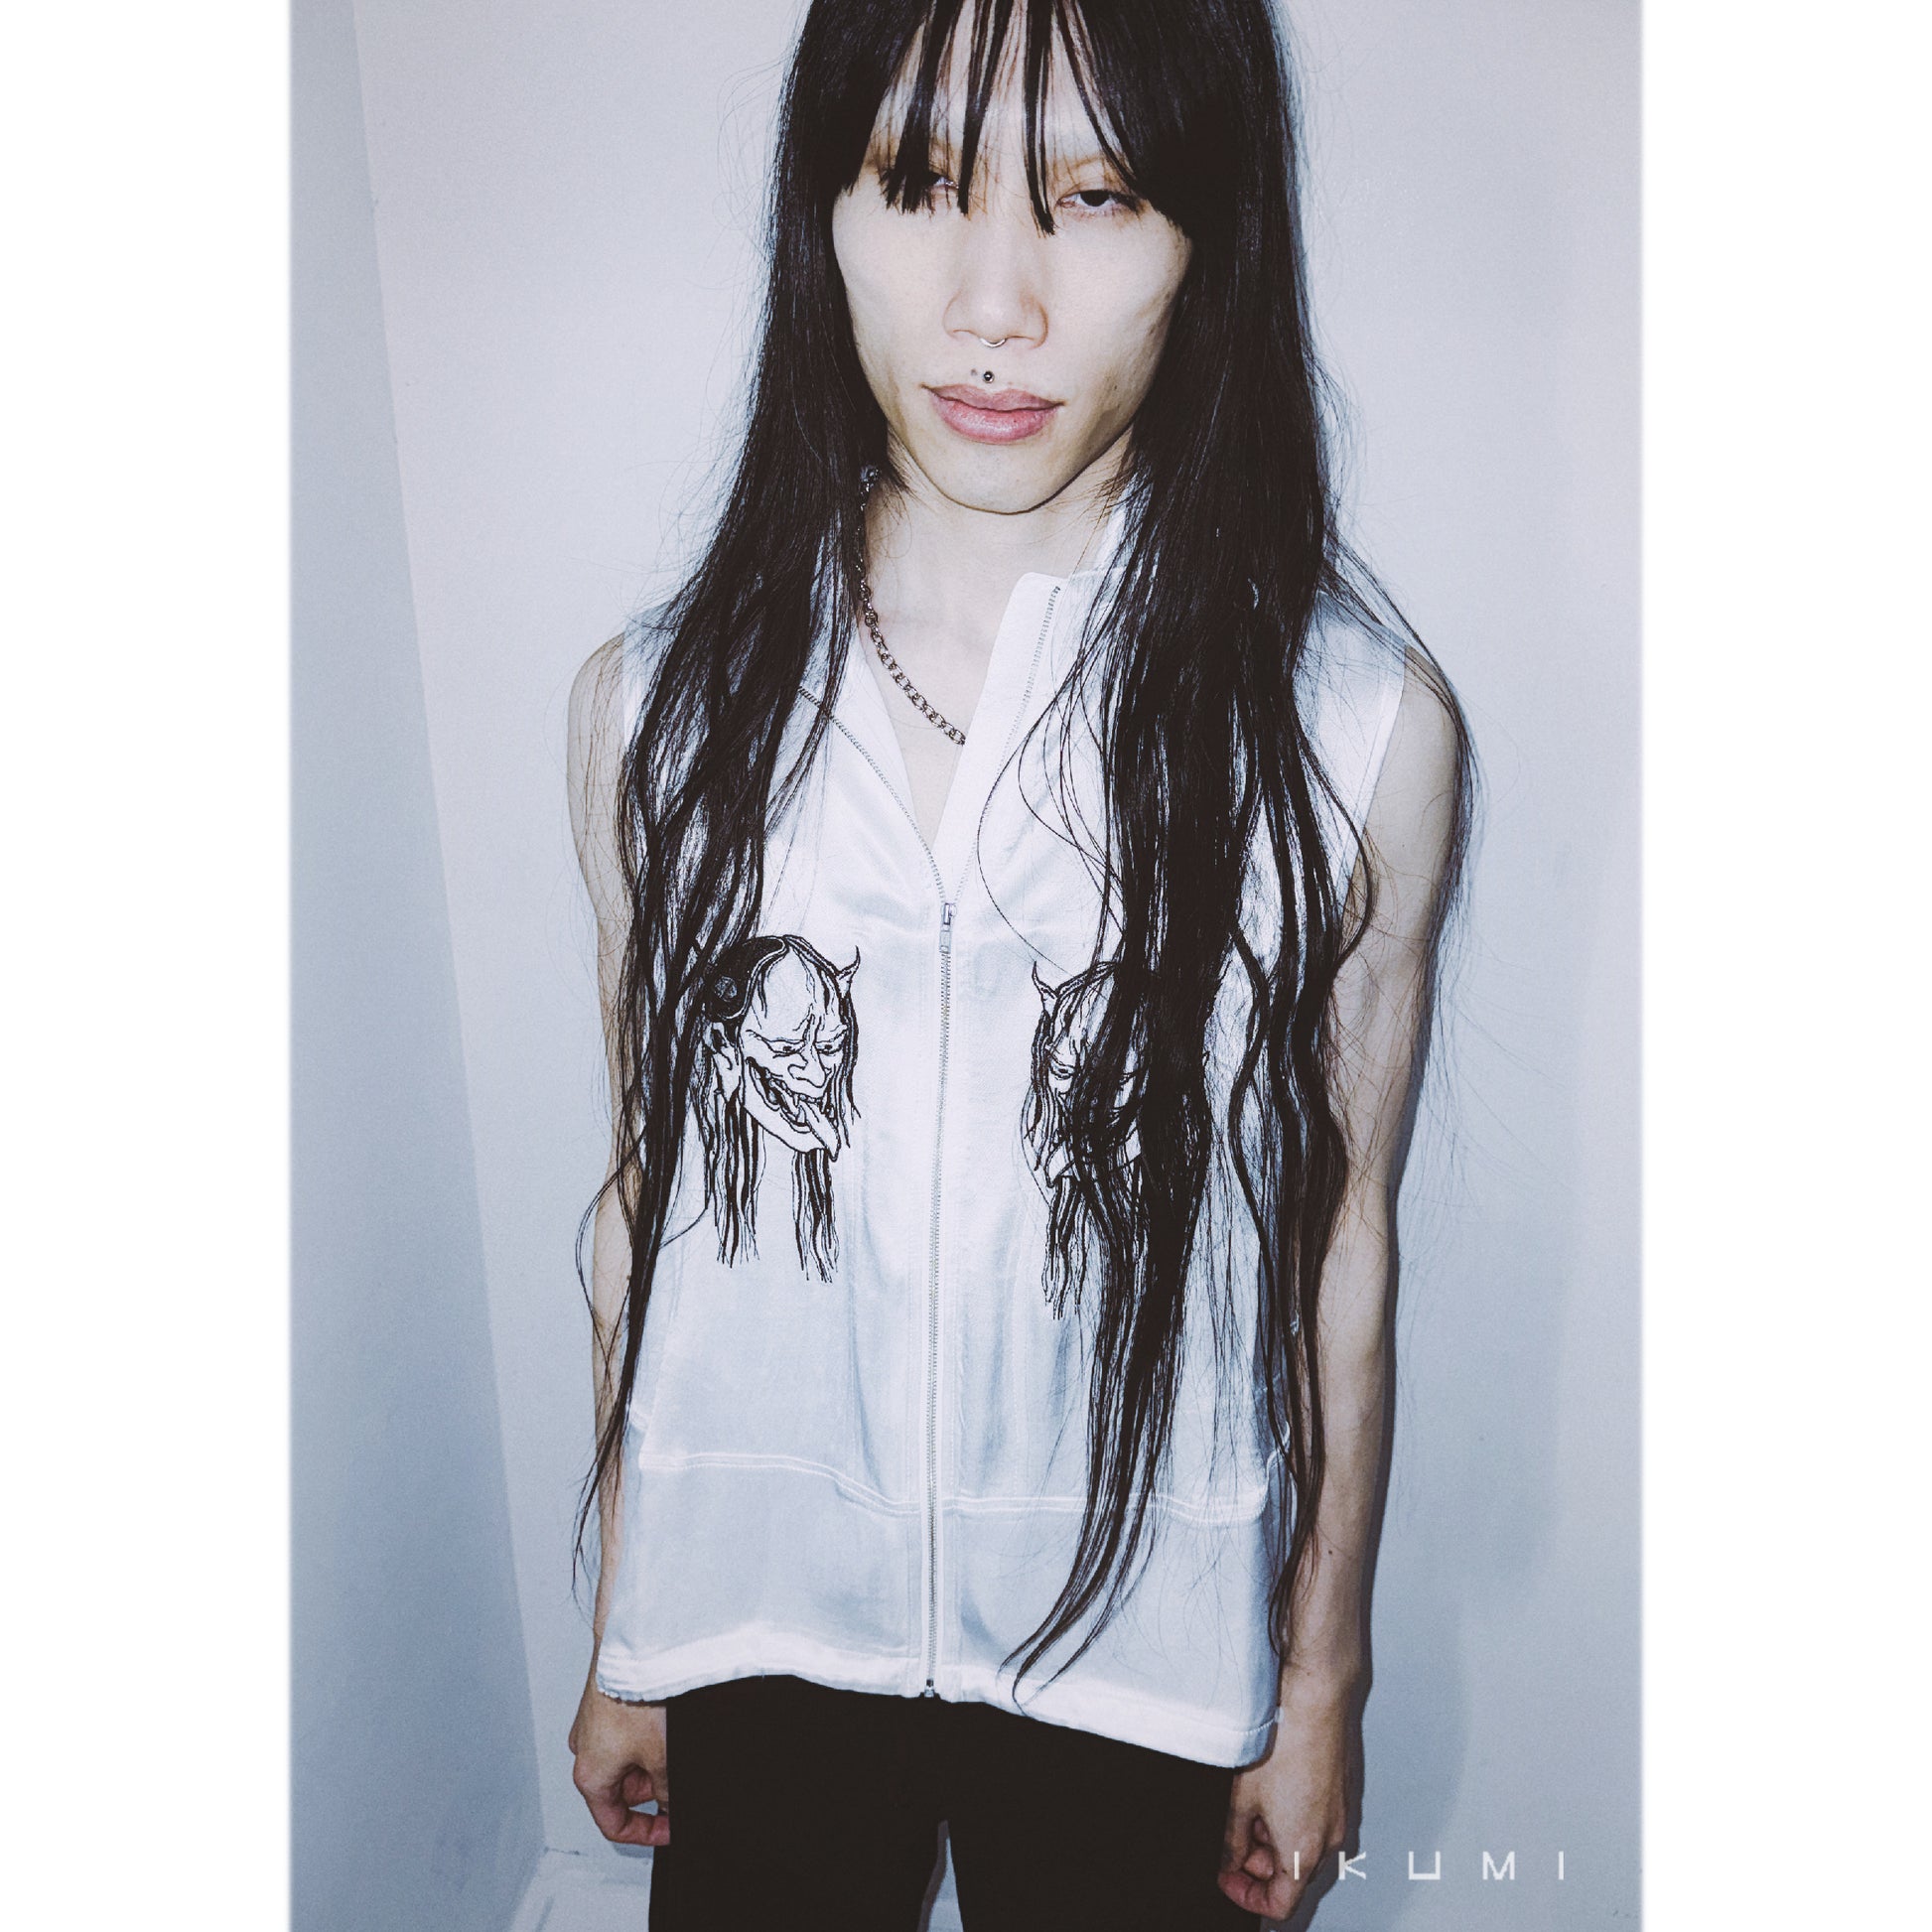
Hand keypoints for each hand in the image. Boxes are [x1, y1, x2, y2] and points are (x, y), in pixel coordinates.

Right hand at [569, 1662, 670, 1847]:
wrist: (628, 1645)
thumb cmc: (633, 1696)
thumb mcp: (660, 1756)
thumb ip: (666, 1790)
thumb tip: (670, 1805)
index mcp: (589, 1776)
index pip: (613, 1824)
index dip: (646, 1833)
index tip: (670, 1828)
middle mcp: (584, 1752)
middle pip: (621, 1791)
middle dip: (652, 1790)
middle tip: (678, 1780)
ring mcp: (591, 1727)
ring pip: (624, 1761)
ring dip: (650, 1762)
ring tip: (673, 1745)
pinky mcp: (603, 1704)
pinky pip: (624, 1734)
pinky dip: (645, 1738)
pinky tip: (665, 1725)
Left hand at [1218, 1670, 1360, 1920]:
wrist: (1317, 1701)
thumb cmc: (1284, 1743)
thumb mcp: (1241, 1799)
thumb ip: (1232, 1841)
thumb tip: (1230, 1861)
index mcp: (1304, 1852)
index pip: (1279, 1905)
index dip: (1247, 1896)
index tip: (1228, 1878)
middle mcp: (1331, 1841)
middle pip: (1292, 1876)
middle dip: (1259, 1864)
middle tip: (1234, 1838)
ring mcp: (1341, 1817)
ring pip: (1305, 1847)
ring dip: (1276, 1839)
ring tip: (1251, 1805)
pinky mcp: (1344, 1795)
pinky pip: (1318, 1822)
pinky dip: (1294, 1819)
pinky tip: (1274, 1788)